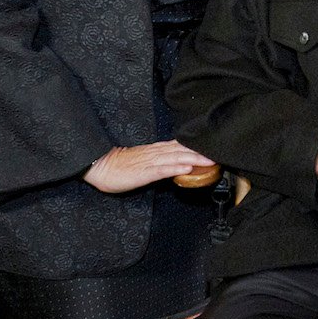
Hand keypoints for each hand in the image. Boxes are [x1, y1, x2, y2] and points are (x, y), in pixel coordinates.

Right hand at [84, 139, 217, 193]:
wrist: (100, 165)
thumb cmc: (120, 166)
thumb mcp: (143, 161)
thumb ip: (159, 160)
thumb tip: (175, 162)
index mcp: (155, 150)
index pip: (179, 146)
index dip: (196, 147)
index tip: (212, 148)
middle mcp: (155, 153)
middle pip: (182, 151)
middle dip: (200, 152)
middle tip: (218, 154)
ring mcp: (150, 162)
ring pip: (175, 158)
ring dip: (193, 158)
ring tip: (208, 161)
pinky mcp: (143, 172)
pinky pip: (161, 170)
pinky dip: (175, 168)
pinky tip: (186, 168)